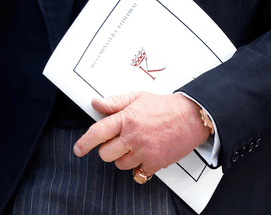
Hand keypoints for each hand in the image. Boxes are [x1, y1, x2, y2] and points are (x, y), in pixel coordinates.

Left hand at [73, 92, 211, 178]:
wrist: (191, 117)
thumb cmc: (166, 107)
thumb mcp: (138, 97)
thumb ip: (115, 102)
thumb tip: (96, 103)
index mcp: (126, 118)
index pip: (97, 133)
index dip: (84, 143)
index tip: (79, 149)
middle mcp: (133, 136)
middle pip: (105, 154)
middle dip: (108, 149)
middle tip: (118, 141)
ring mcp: (144, 151)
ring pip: (120, 164)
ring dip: (124, 157)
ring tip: (136, 145)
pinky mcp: (154, 163)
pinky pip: (137, 173)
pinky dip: (139, 167)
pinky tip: (145, 155)